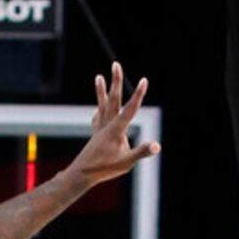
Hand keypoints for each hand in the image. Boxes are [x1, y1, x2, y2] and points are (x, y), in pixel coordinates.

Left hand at [69, 64, 158, 186]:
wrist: (81, 174)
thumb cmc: (104, 169)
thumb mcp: (127, 163)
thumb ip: (141, 152)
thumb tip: (156, 146)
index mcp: (116, 129)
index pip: (131, 109)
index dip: (138, 94)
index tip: (144, 80)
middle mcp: (107, 125)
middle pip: (113, 99)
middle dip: (116, 81)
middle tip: (115, 64)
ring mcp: (100, 129)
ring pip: (102, 106)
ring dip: (101, 91)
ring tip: (99, 77)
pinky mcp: (96, 136)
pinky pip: (97, 120)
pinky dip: (98, 112)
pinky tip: (97, 111)